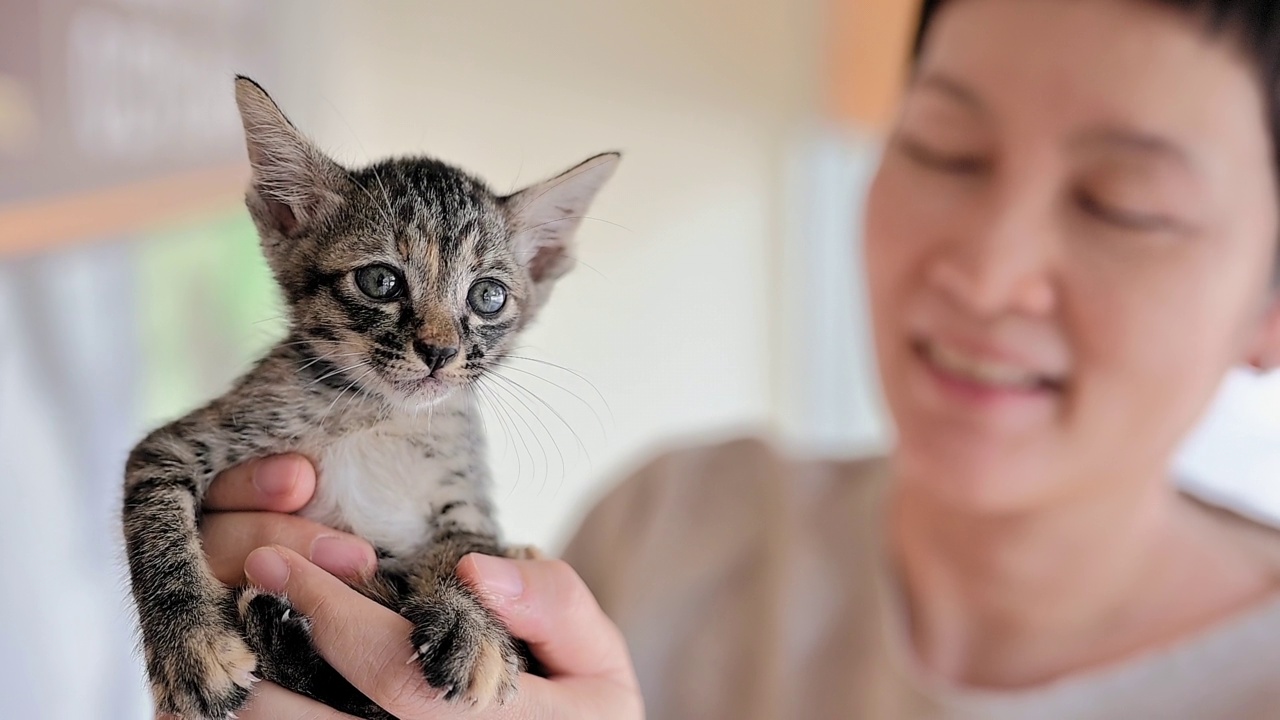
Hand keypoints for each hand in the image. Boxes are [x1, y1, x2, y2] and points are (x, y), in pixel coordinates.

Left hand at [195, 455, 642, 718]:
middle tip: (227, 606)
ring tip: (221, 654)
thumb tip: (473, 569)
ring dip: (250, 709)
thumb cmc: (584, 713)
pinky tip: (249, 697)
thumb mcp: (596, 658)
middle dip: (260, 667)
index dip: (330, 613)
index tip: (281, 560)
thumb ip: (552, 604)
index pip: (394, 671)